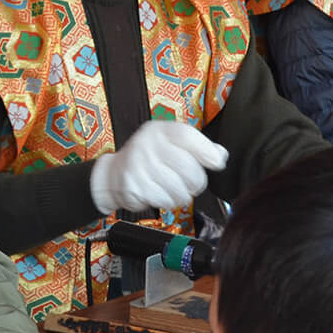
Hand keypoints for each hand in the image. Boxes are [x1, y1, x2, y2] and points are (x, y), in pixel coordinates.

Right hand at [88, 121, 227, 214]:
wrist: (112, 174)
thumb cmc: (147, 158)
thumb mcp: (169, 143)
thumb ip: (195, 146)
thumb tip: (221, 155)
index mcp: (158, 131)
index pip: (187, 136)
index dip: (206, 150)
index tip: (217, 162)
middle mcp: (147, 145)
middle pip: (188, 168)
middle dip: (196, 181)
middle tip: (191, 182)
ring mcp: (139, 167)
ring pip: (180, 189)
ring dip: (182, 194)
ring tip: (172, 188)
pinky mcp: (135, 187)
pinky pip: (166, 201)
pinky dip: (168, 202)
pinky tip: (160, 193)